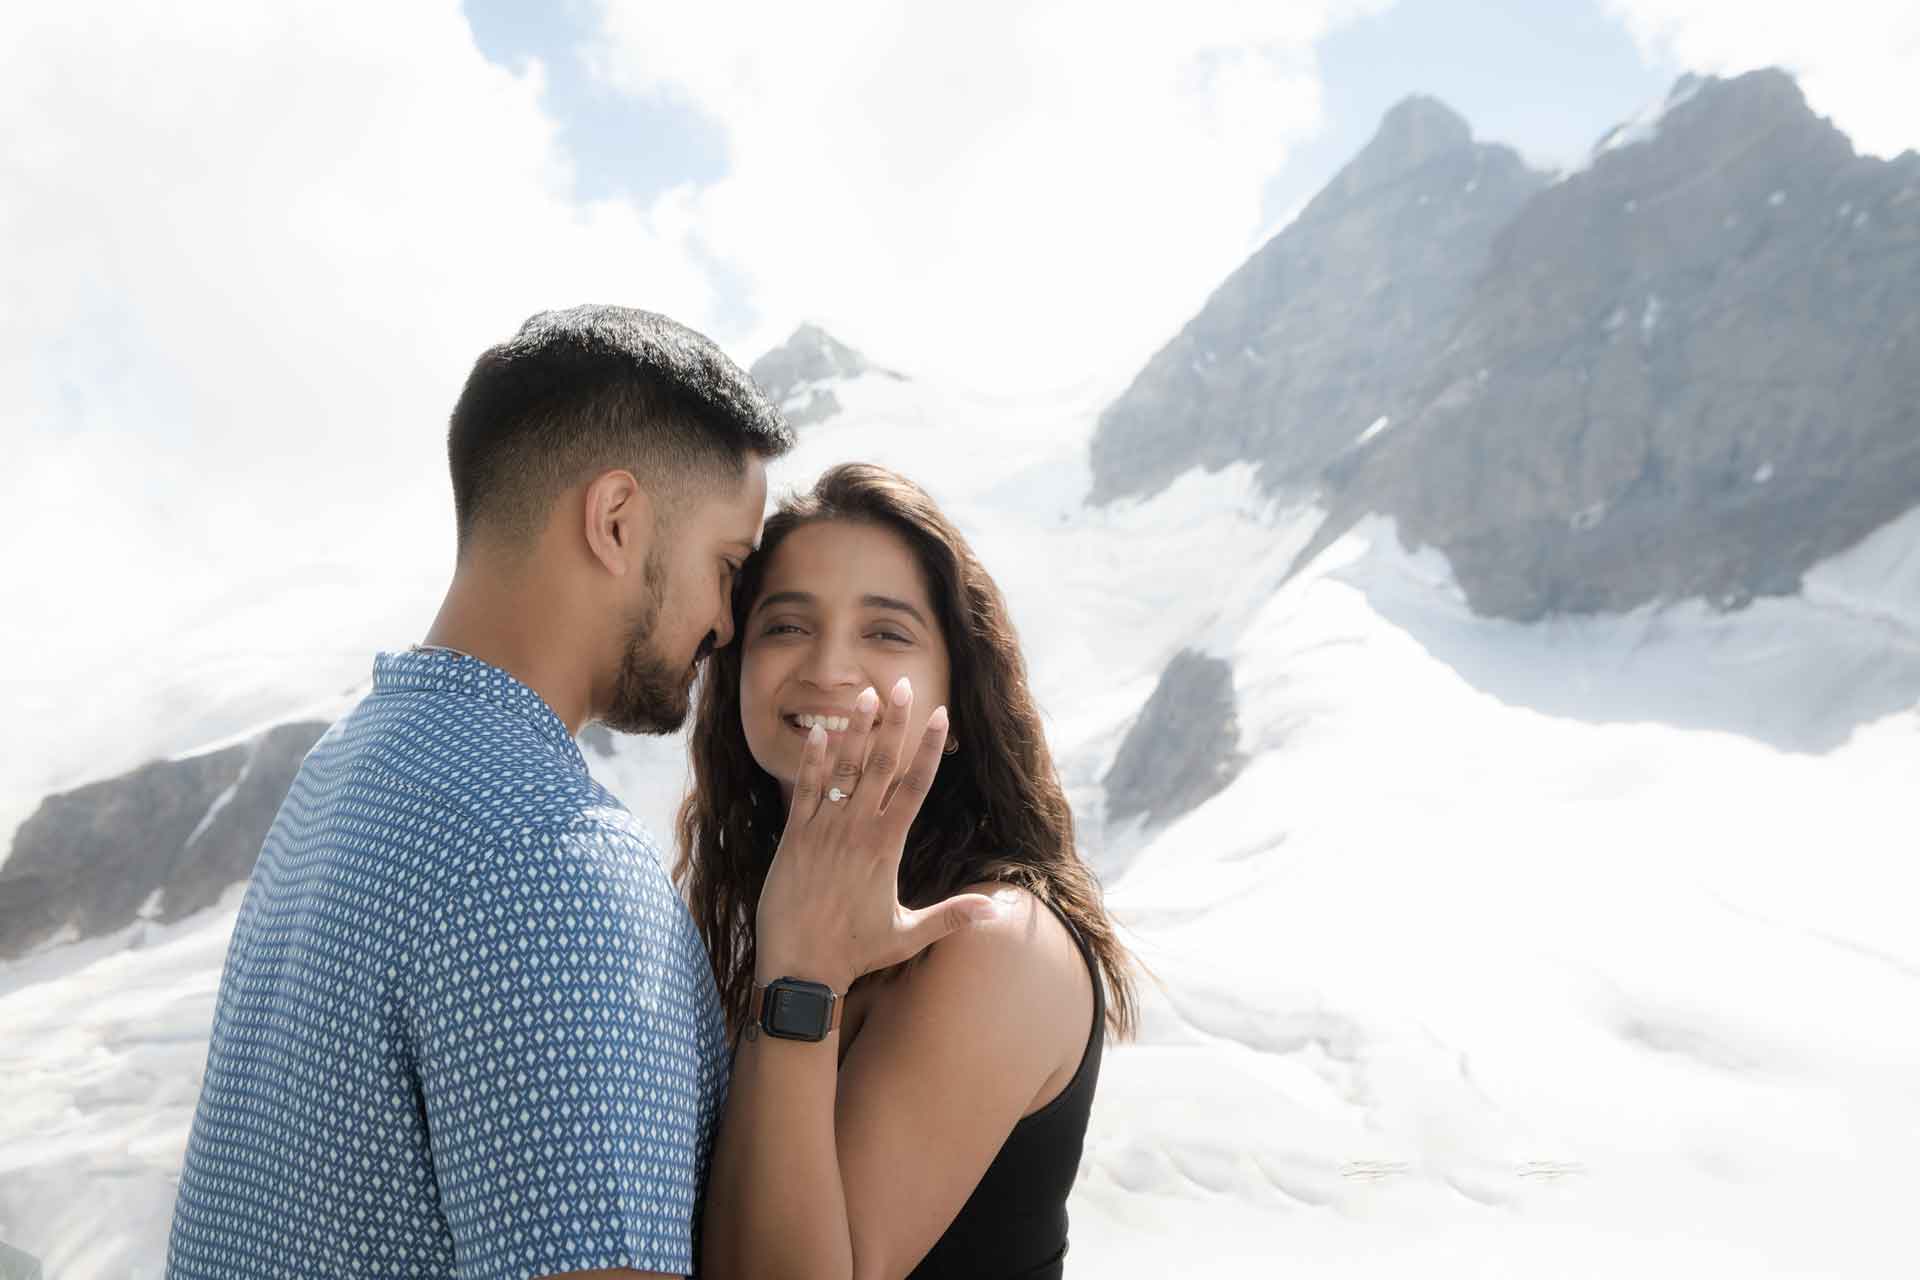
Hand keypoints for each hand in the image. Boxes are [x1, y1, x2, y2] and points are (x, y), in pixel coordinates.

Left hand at [754, 677, 995, 994]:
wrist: (798, 967)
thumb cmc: (855, 953)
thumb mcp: (908, 935)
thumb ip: (951, 916)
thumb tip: (997, 911)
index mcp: (886, 847)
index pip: (914, 787)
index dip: (927, 748)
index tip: (939, 714)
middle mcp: (856, 830)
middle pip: (879, 765)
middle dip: (893, 723)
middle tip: (902, 683)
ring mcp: (823, 830)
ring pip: (842, 769)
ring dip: (854, 729)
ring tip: (863, 693)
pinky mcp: (794, 837)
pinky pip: (804, 790)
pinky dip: (813, 760)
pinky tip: (819, 732)